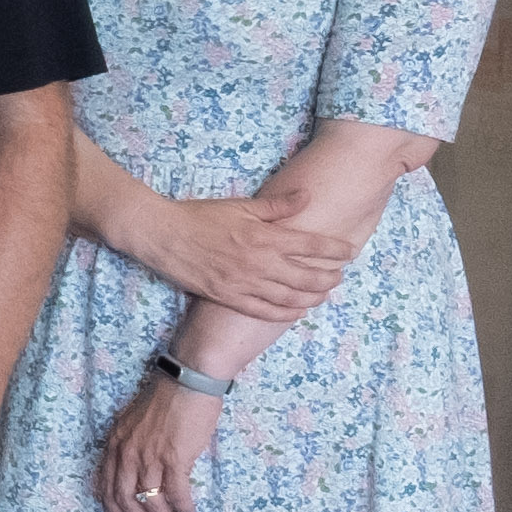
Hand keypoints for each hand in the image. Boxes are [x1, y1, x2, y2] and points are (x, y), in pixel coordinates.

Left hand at [94, 373, 218, 511]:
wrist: (187, 382)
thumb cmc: (165, 399)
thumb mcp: (134, 422)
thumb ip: (130, 444)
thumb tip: (136, 468)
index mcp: (115, 444)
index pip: (106, 485)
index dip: (113, 509)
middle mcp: (127, 453)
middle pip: (125, 499)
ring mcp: (150, 456)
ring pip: (150, 500)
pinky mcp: (175, 458)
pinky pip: (176, 493)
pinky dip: (182, 508)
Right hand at [139, 187, 366, 328]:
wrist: (160, 234)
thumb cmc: (198, 215)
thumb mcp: (239, 205)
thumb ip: (276, 205)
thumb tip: (307, 196)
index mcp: (264, 236)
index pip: (312, 246)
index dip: (335, 250)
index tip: (350, 251)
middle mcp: (259, 262)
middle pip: (307, 277)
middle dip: (329, 277)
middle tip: (339, 276)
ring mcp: (244, 282)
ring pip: (290, 297)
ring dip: (312, 298)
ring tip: (323, 295)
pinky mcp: (227, 297)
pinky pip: (263, 310)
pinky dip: (284, 314)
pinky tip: (297, 312)